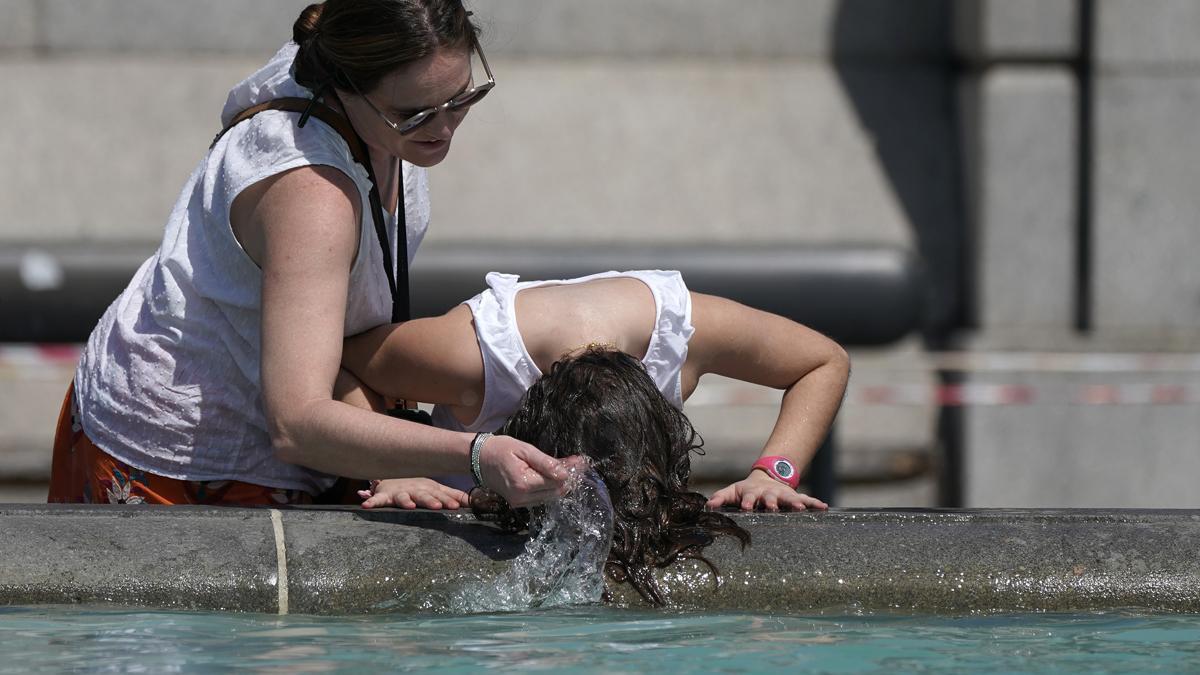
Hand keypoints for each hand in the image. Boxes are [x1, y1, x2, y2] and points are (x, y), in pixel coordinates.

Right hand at [358, 478, 469, 509]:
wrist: (394, 474)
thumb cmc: (419, 486)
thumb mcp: (437, 489)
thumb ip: (454, 496)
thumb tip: (474, 501)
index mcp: (430, 489)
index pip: (441, 496)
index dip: (449, 500)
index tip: (458, 506)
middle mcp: (416, 490)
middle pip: (424, 496)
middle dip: (431, 501)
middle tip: (438, 506)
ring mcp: (400, 492)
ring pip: (403, 497)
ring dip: (406, 501)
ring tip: (409, 506)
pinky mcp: (385, 495)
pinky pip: (377, 499)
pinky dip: (371, 501)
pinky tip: (366, 506)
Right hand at [477, 435, 587, 507]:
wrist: (478, 459)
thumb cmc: (500, 449)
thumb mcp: (524, 449)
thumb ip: (545, 462)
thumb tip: (565, 473)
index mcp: (523, 483)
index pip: (556, 482)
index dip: (570, 472)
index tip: (580, 461)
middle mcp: (522, 497)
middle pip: (556, 492)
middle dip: (568, 478)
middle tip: (578, 463)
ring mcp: (519, 502)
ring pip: (550, 496)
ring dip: (561, 483)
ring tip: (569, 466)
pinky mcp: (518, 502)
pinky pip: (541, 497)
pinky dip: (550, 487)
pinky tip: (554, 474)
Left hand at [706, 470, 827, 511]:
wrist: (765, 479)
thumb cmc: (745, 491)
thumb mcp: (732, 492)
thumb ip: (720, 498)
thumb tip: (707, 506)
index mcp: (753, 493)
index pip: (749, 497)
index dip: (748, 502)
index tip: (747, 508)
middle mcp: (769, 493)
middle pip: (771, 497)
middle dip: (772, 503)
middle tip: (773, 508)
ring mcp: (783, 495)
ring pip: (790, 498)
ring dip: (796, 503)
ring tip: (802, 509)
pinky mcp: (794, 496)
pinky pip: (807, 499)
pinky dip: (815, 503)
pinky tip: (825, 507)